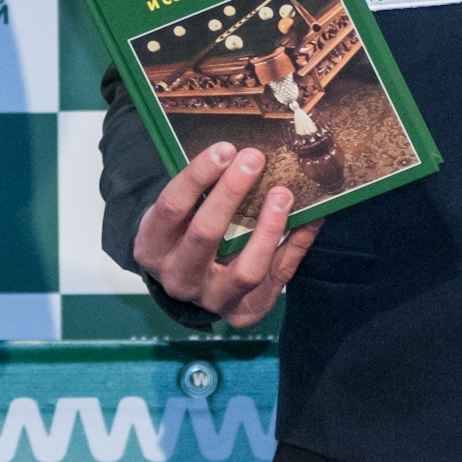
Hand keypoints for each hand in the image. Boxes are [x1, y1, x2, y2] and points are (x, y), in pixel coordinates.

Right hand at [132, 142, 322, 328]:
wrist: (188, 282)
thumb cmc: (184, 233)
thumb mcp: (177, 212)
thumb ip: (200, 188)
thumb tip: (239, 152)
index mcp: (152, 247)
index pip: (172, 207)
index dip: (198, 176)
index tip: (225, 149)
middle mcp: (179, 279)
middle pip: (205, 235)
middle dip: (231, 193)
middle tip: (254, 159)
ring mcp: (212, 300)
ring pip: (245, 270)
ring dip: (268, 229)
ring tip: (283, 194)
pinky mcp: (244, 313)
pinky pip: (276, 279)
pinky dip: (295, 247)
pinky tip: (308, 219)